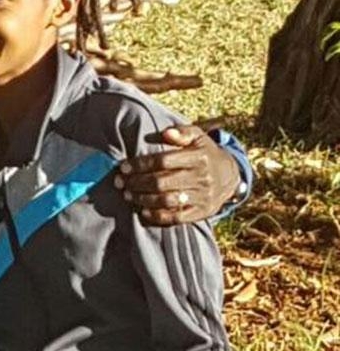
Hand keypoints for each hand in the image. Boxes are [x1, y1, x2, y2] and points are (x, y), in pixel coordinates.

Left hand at [115, 124, 240, 225]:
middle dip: (137, 183)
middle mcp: (201, 178)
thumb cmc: (205, 153)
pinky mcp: (201, 212)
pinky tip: (143, 211)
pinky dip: (157, 216)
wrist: (231, 176)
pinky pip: (176, 218)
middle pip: (161, 182)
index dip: (141, 165)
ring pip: (166, 201)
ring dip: (143, 199)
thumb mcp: (198, 137)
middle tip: (120, 182)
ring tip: (128, 195)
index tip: (124, 167)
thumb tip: (165, 133)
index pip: (163, 161)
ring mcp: (201, 197)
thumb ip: (182, 132)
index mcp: (198, 157)